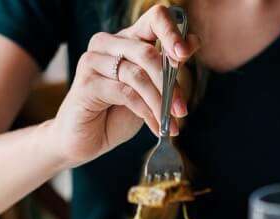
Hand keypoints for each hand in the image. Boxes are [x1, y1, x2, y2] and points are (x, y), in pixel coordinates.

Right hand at [50, 5, 199, 167]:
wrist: (87, 139)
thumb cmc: (118, 112)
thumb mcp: (150, 89)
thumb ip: (167, 67)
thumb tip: (193, 43)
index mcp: (127, 38)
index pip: (154, 19)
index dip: (172, 33)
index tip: (185, 55)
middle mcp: (108, 43)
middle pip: (147, 52)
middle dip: (170, 83)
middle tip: (182, 110)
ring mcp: (93, 61)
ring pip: (137, 76)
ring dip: (159, 103)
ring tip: (171, 123)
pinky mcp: (86, 83)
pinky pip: (125, 94)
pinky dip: (146, 112)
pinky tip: (155, 126)